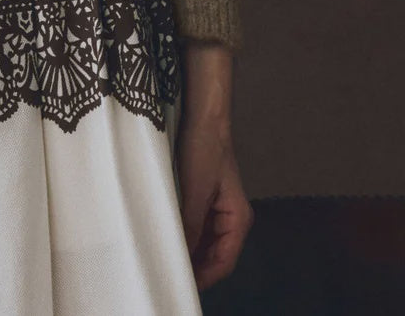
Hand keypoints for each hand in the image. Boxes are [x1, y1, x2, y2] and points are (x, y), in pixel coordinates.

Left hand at [175, 106, 253, 291]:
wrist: (203, 118)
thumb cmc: (204, 150)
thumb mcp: (195, 191)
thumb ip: (190, 226)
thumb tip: (180, 256)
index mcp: (238, 219)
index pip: (224, 262)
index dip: (204, 278)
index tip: (182, 285)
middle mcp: (231, 218)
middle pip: (215, 255)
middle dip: (196, 268)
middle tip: (168, 274)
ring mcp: (218, 209)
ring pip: (205, 243)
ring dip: (189, 251)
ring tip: (166, 259)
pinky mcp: (205, 199)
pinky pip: (197, 227)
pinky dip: (185, 235)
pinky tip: (168, 238)